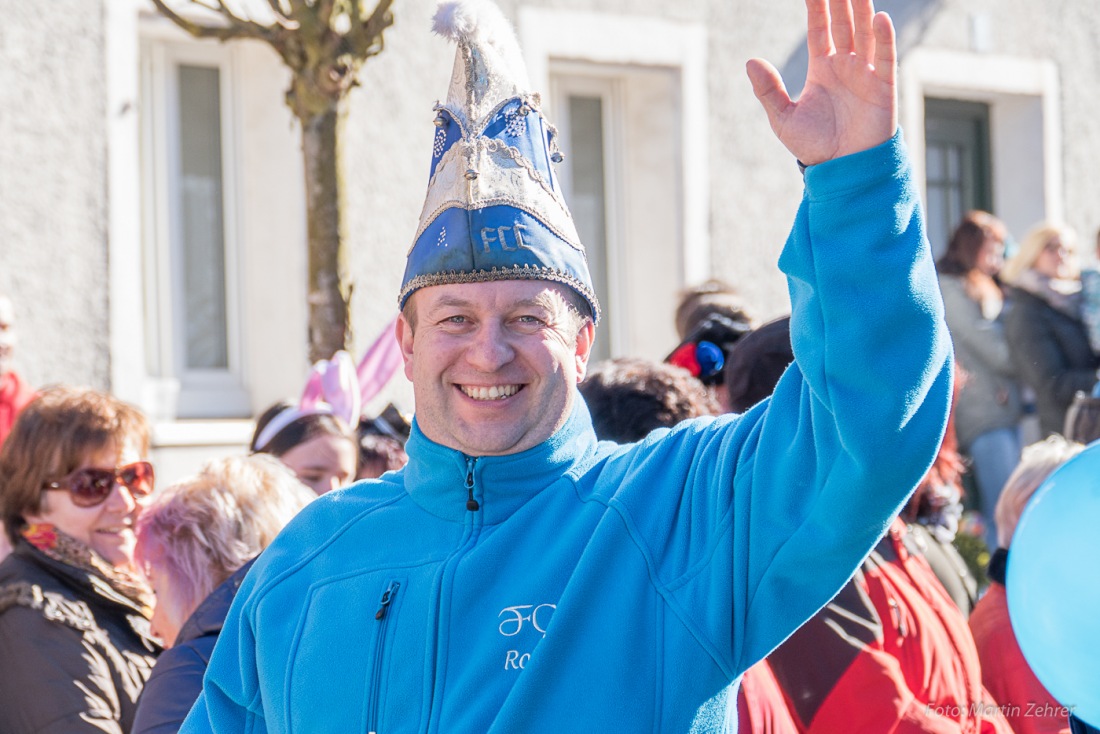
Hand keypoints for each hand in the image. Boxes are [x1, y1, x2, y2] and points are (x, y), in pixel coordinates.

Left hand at [746, 0, 896, 165]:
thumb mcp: (783, 118)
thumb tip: (750, 61)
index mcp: (822, 68)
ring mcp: (865, 73)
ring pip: (864, 33)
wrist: (841, 169)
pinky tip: (880, 18)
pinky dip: (884, 38)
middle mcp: (845, 65)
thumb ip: (768, 90)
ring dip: (862, 9)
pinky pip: (885, 58)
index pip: (819, 28)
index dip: (816, 6)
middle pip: (844, 23)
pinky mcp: (883, 87)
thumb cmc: (813, 146)